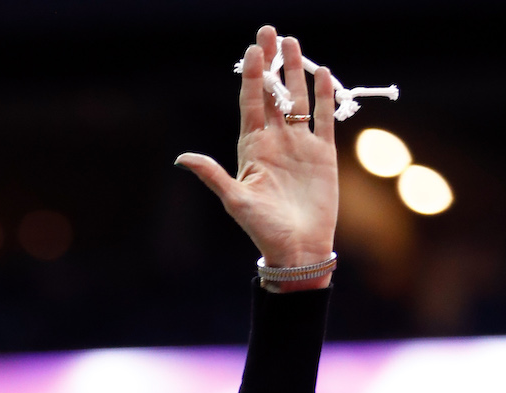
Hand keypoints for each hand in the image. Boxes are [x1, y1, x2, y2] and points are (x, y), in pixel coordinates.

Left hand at [175, 25, 337, 287]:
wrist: (297, 248)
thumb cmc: (263, 229)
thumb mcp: (235, 201)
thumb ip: (213, 175)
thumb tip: (182, 157)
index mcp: (252, 149)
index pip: (250, 104)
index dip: (251, 76)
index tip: (252, 50)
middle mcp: (275, 142)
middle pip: (272, 94)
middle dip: (271, 64)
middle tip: (269, 32)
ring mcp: (299, 146)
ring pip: (298, 100)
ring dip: (296, 72)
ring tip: (292, 43)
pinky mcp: (322, 154)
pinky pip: (323, 119)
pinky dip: (323, 97)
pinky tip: (322, 74)